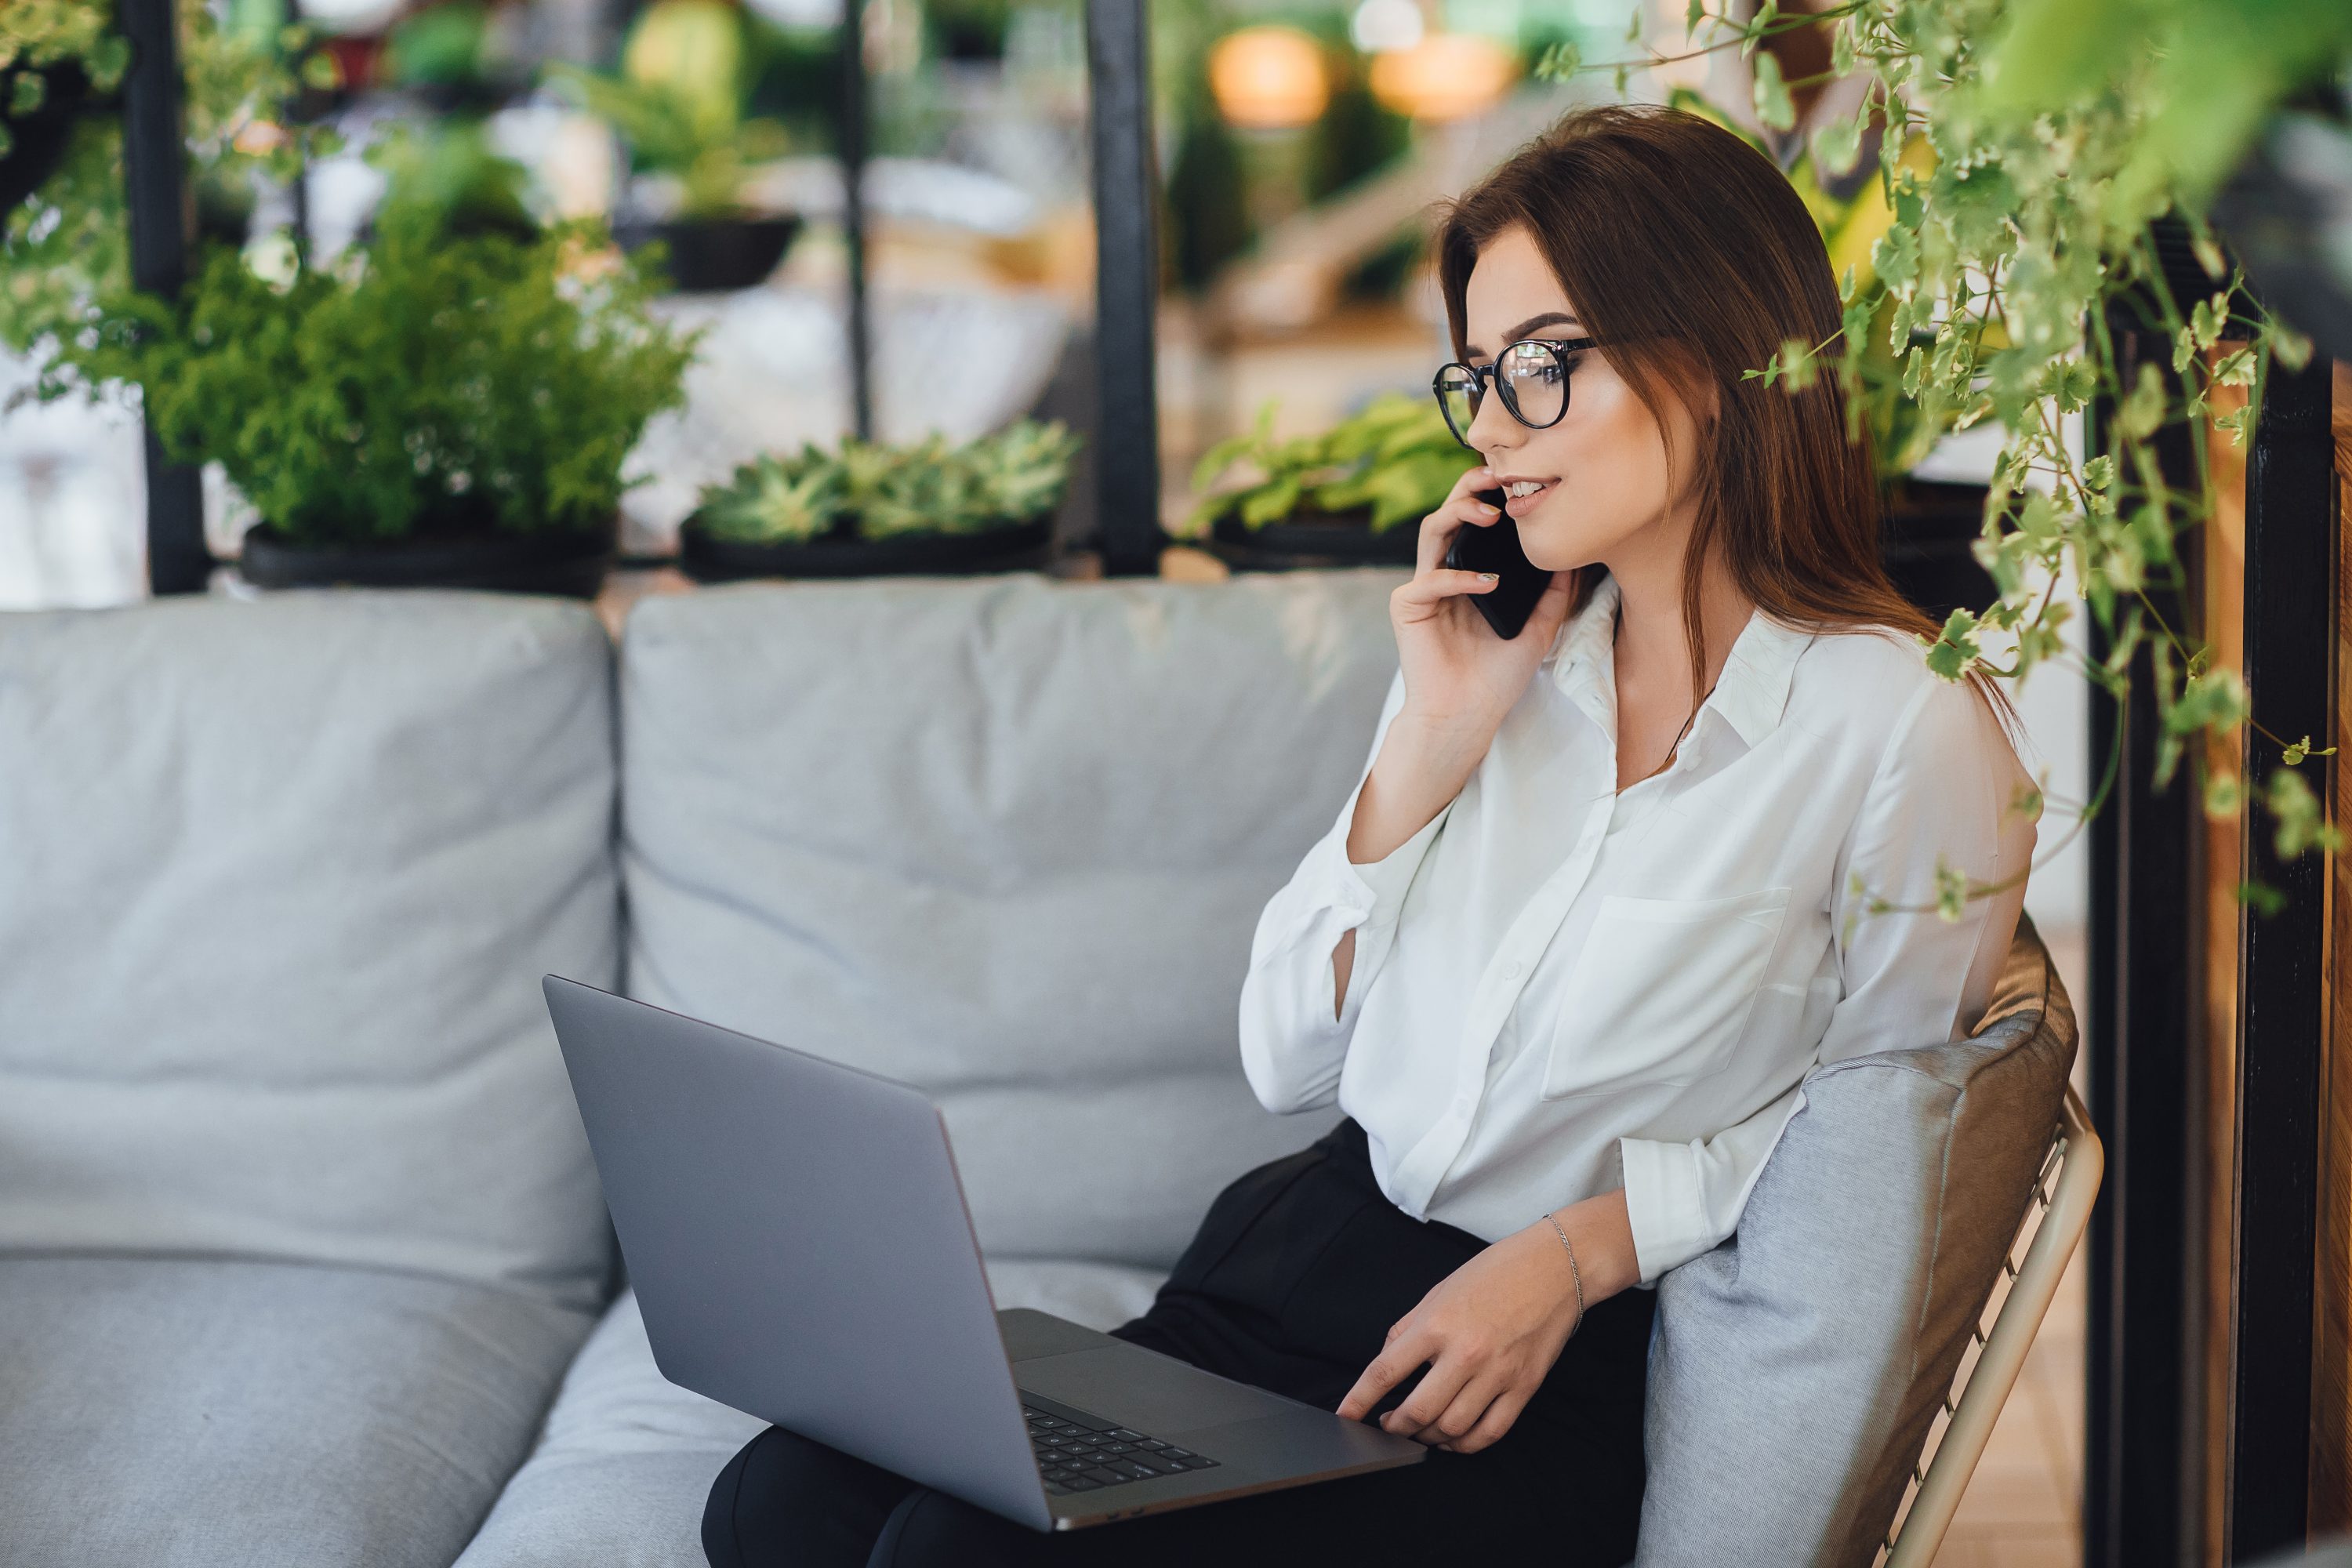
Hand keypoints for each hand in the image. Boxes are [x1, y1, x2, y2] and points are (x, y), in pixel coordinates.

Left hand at [1334, 1220, 1583, 1454]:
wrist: (1555, 1268)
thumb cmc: (1496, 1273)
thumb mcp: (1439, 1291)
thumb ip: (1408, 1328)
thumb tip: (1386, 1362)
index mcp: (1437, 1324)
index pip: (1385, 1372)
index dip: (1358, 1401)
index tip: (1345, 1417)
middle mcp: (1464, 1353)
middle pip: (1417, 1412)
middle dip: (1395, 1427)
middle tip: (1387, 1427)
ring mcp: (1497, 1374)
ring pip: (1451, 1428)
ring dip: (1428, 1438)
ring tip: (1419, 1432)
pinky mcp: (1523, 1388)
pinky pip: (1490, 1433)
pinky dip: (1465, 1445)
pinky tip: (1453, 1439)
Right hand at [1389, 464, 1576, 747]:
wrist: (1467, 716)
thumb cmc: (1496, 677)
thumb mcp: (1539, 629)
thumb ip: (1554, 594)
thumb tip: (1578, 557)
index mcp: (1470, 573)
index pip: (1477, 520)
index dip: (1494, 496)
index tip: (1524, 480)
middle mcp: (1444, 573)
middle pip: (1450, 512)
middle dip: (1471, 487)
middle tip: (1500, 476)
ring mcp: (1423, 588)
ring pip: (1431, 531)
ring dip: (1458, 513)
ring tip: (1491, 514)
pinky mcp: (1408, 608)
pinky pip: (1429, 580)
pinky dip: (1458, 577)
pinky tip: (1488, 582)